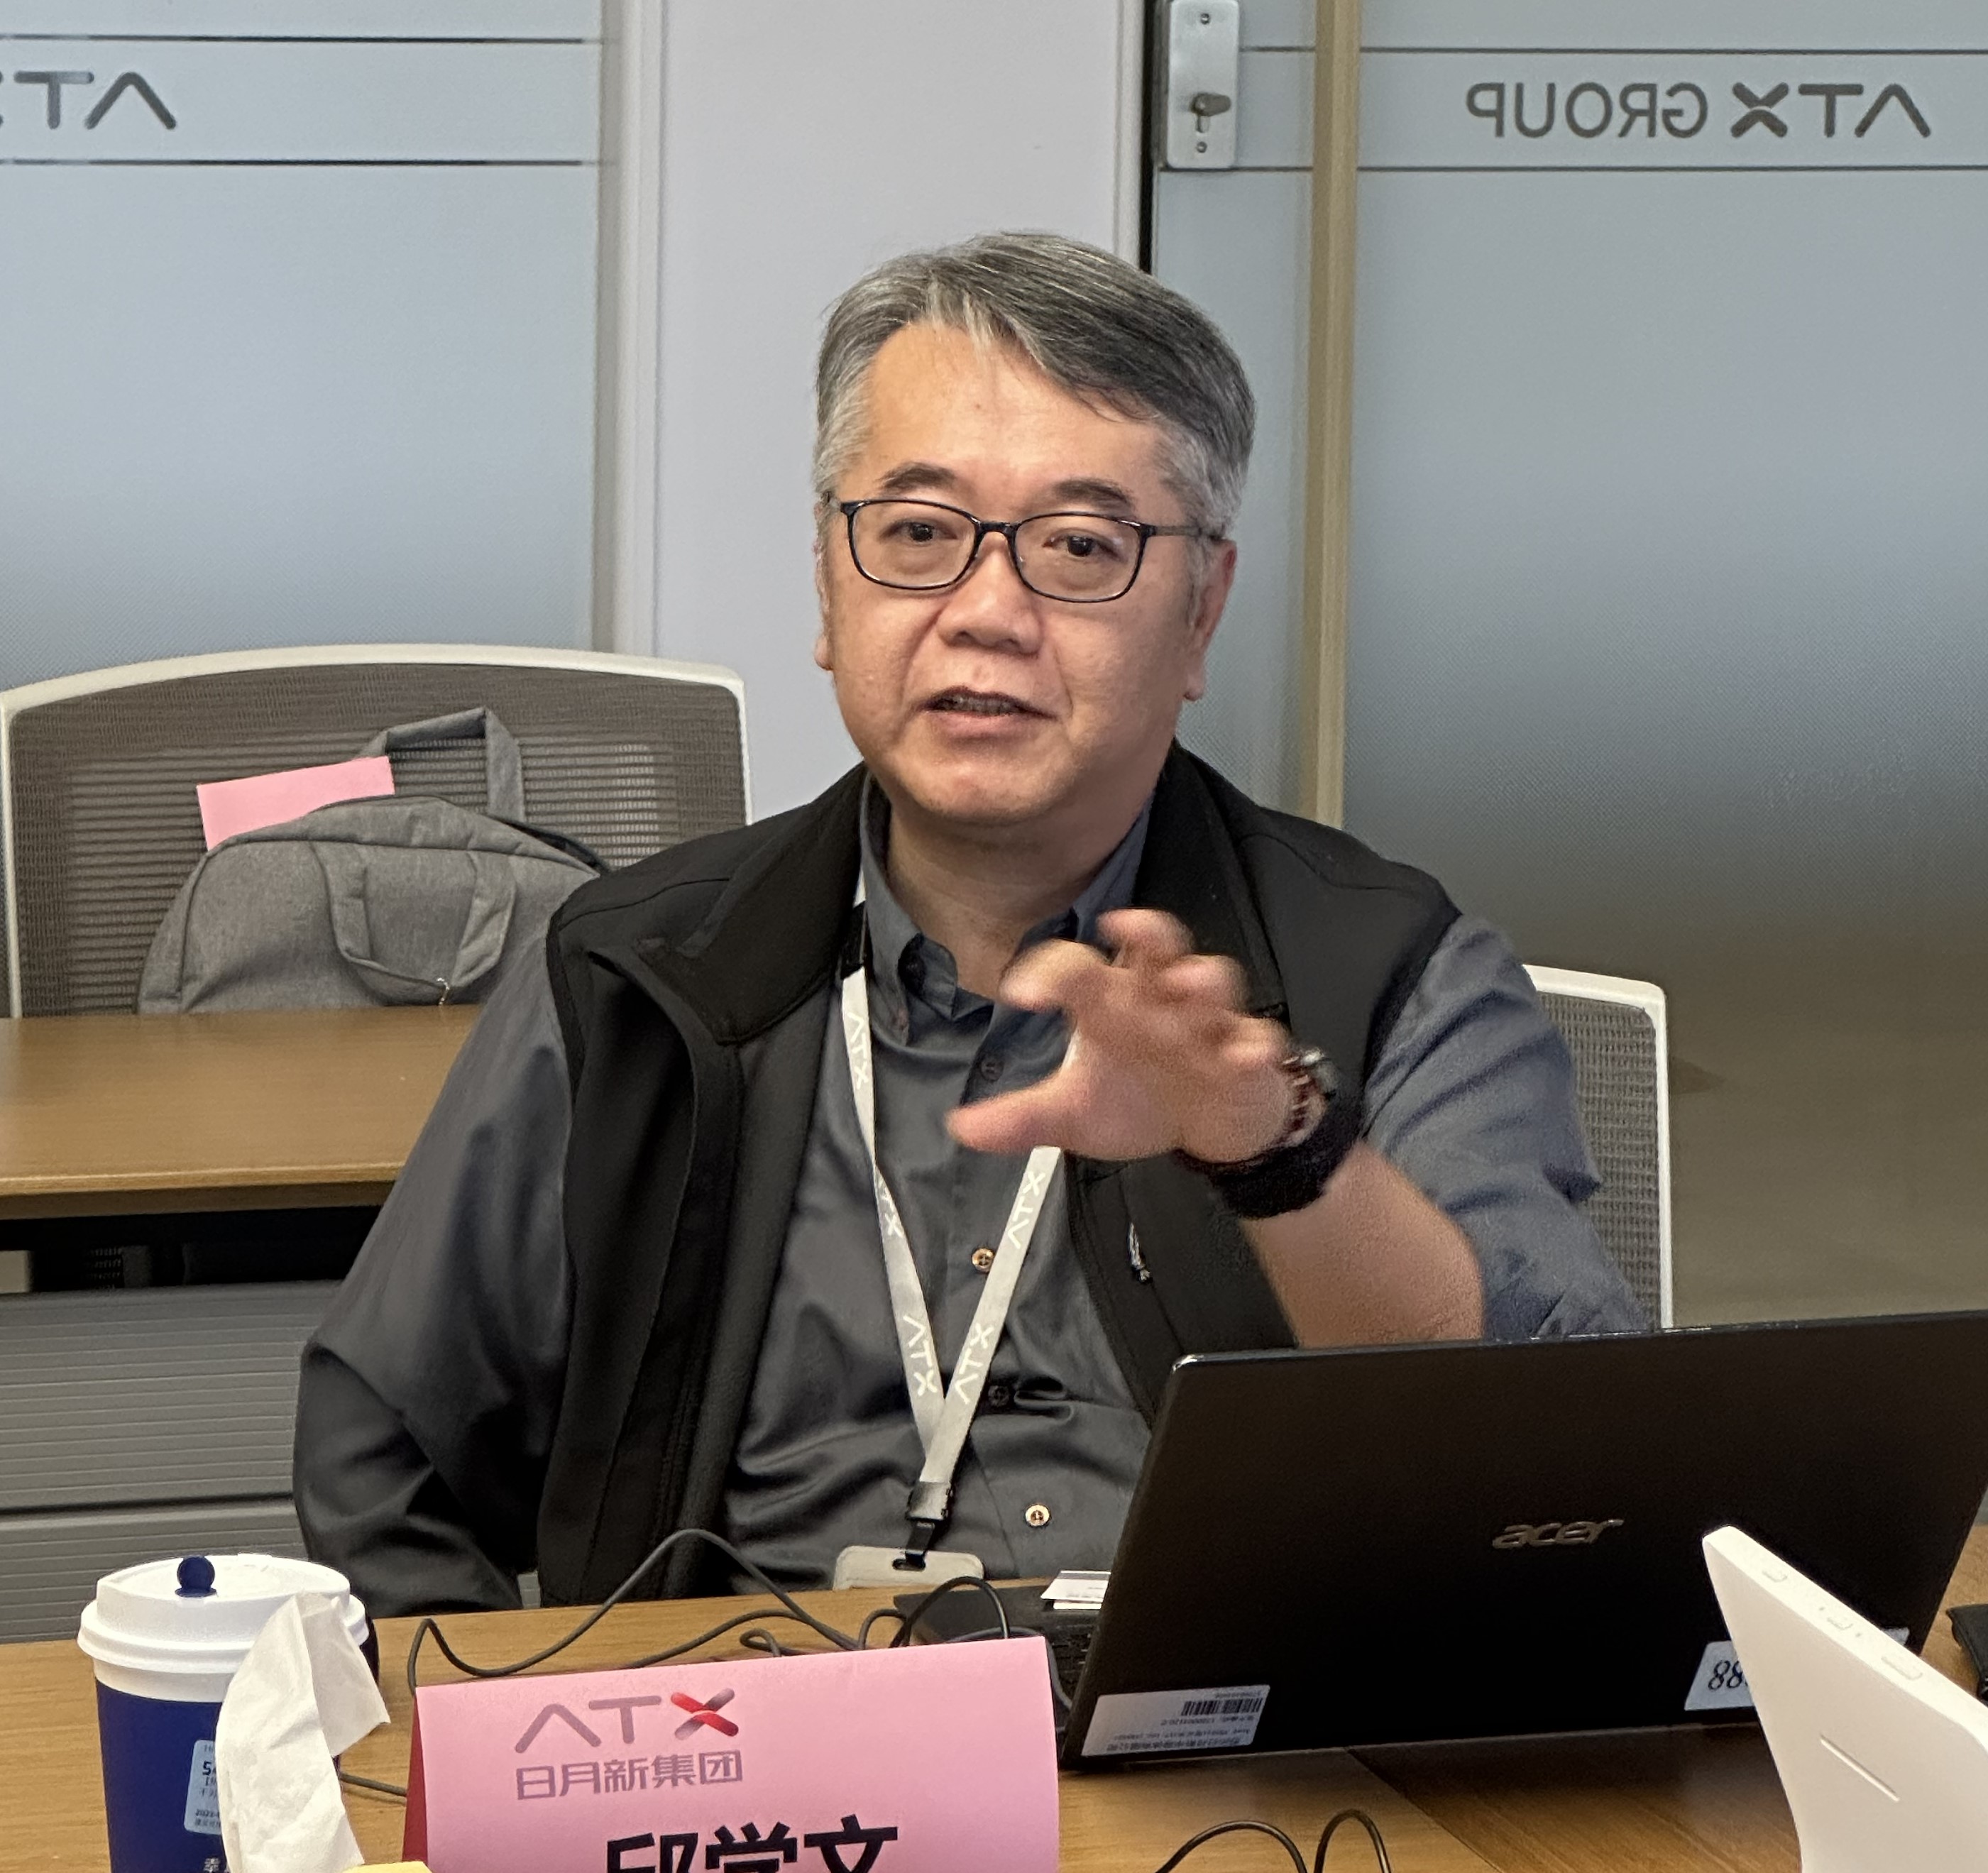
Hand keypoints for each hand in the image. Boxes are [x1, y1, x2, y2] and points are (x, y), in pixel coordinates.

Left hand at [947, 909, 1293, 1163]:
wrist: (1210, 1125)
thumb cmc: (1141, 1100)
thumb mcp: (1076, 1113)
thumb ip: (1023, 1118)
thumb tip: (962, 1127)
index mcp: (1112, 1004)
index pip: (1078, 969)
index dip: (1050, 972)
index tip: (1021, 994)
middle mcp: (1160, 1001)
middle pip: (1157, 946)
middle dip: (1145, 932)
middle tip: (1124, 926)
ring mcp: (1208, 1025)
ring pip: (1214, 981)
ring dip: (1202, 980)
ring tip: (1188, 985)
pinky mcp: (1247, 1057)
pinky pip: (1258, 1042)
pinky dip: (1254, 1046)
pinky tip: (1245, 1054)